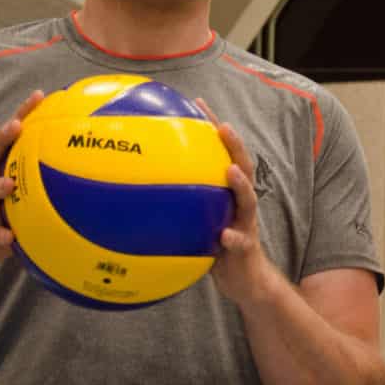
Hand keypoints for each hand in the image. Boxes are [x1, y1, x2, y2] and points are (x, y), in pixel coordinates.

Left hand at [198, 100, 278, 306]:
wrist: (244, 281)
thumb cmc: (214, 248)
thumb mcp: (196, 222)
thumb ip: (179, 203)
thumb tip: (135, 186)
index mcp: (228, 193)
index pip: (222, 154)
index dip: (213, 127)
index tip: (197, 102)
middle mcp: (241, 203)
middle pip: (243, 167)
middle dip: (234, 145)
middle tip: (222, 126)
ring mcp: (247, 224)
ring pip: (249, 200)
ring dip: (240, 185)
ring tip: (230, 171)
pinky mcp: (246, 249)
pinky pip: (240, 242)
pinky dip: (233, 237)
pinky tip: (223, 234)